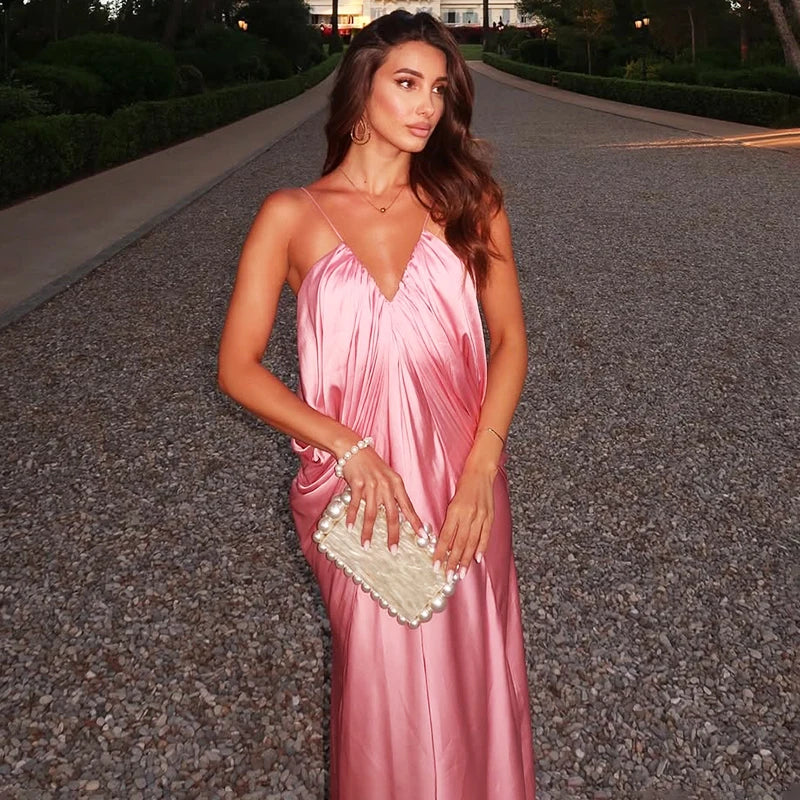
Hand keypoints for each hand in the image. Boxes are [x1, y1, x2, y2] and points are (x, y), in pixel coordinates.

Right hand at [342, 447, 423, 551]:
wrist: (354, 449)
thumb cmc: (372, 464)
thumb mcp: (388, 477)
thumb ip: (393, 494)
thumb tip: (399, 515)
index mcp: (397, 484)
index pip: (408, 507)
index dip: (415, 522)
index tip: (422, 536)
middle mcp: (386, 486)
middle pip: (392, 515)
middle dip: (393, 535)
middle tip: (393, 550)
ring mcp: (372, 486)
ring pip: (372, 514)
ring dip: (368, 532)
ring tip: (366, 545)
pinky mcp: (357, 485)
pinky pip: (355, 505)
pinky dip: (353, 518)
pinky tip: (350, 528)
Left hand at [432, 462, 496, 579]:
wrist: (480, 473)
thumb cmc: (463, 486)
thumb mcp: (452, 502)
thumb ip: (449, 521)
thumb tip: (444, 542)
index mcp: (455, 511)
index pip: (446, 536)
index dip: (440, 552)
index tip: (436, 565)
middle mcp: (467, 515)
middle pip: (458, 543)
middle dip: (453, 561)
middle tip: (448, 576)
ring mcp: (480, 516)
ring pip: (471, 542)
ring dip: (466, 559)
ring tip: (461, 573)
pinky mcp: (490, 516)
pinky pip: (485, 535)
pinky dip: (481, 548)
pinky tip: (477, 558)